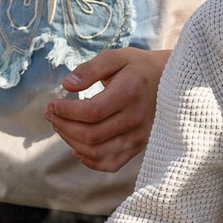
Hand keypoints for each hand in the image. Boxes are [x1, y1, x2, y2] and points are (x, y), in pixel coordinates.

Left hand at [45, 48, 169, 172]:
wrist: (171, 84)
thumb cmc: (137, 68)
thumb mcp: (115, 58)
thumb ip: (90, 69)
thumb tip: (67, 85)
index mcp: (130, 93)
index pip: (91, 112)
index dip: (66, 112)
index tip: (52, 104)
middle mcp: (136, 119)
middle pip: (91, 135)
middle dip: (63, 126)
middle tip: (52, 115)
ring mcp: (139, 136)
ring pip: (97, 152)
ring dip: (71, 142)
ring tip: (61, 127)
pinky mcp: (139, 147)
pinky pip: (111, 164)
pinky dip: (90, 161)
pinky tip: (77, 148)